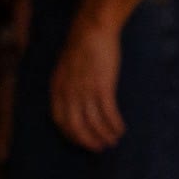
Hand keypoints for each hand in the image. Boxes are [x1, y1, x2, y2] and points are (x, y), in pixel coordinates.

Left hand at [52, 15, 123, 151]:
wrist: (92, 30)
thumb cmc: (82, 47)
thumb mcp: (67, 68)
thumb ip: (68, 86)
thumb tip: (76, 102)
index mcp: (57, 89)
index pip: (60, 120)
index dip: (72, 135)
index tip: (84, 141)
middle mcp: (68, 92)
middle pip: (76, 126)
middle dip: (88, 140)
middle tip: (100, 147)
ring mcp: (85, 90)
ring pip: (93, 122)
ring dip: (104, 134)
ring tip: (114, 139)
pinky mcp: (102, 86)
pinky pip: (108, 112)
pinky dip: (114, 124)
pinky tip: (121, 129)